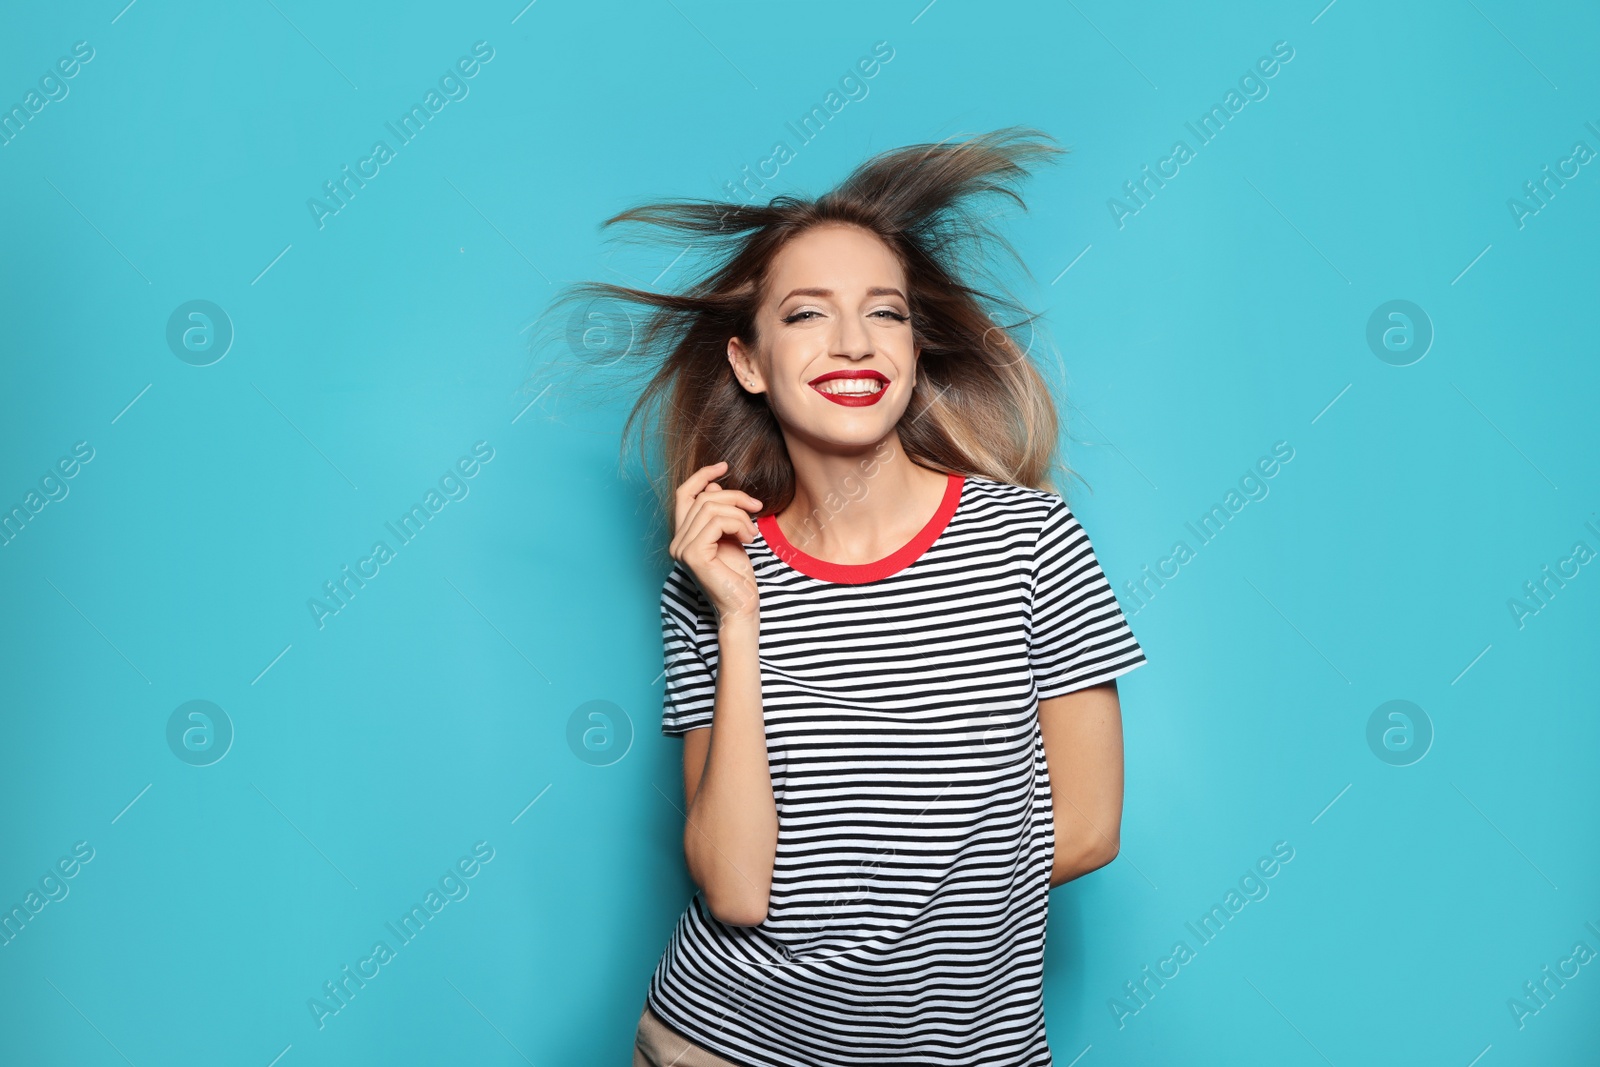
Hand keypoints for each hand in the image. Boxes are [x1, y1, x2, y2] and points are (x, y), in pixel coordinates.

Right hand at [669, 461, 762, 624]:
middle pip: (703, 498)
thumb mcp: (730, 537)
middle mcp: (677, 541)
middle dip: (734, 497)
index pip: (684, 495)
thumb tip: (714, 488)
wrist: (742, 607)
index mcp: (683, 536)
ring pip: (711, 507)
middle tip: (757, 508)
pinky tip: (748, 539)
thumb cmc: (738, 577)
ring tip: (752, 532)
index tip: (724, 467)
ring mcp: (682, 548)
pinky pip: (716, 522)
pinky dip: (737, 524)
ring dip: (740, 515)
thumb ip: (720, 514)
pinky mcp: (693, 554)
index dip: (702, 476)